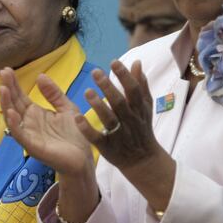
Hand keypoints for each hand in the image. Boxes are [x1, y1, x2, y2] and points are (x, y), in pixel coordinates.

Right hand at [0, 68, 93, 177]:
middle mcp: (28, 123)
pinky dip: (14, 124)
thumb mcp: (66, 108)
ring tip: (3, 89)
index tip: (7, 69)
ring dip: (6, 103)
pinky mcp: (33, 146)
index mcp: (35, 113)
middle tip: (3, 72)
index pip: (20, 96)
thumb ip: (53, 93)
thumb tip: (40, 75)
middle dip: (8, 88)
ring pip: (12, 118)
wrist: (84, 158)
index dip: (14, 83)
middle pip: (14, 103)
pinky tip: (10, 112)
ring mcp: (29, 134)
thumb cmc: (75, 135)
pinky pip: (20, 135)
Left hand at [81, 60, 174, 210]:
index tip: (114, 62)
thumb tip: (136, 62)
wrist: (143, 161)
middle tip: (96, 72)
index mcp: (139, 109)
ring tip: (87, 92)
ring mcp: (119, 135)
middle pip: (120, 103)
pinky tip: (77, 118)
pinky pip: (97, 138)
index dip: (125, 76)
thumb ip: (140, 85)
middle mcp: (130, 121)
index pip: (133, 90)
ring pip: (109, 120)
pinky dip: (87, 129)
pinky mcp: (107, 147)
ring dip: (98, 106)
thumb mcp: (145, 107)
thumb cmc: (142, 128)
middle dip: (109, 87)